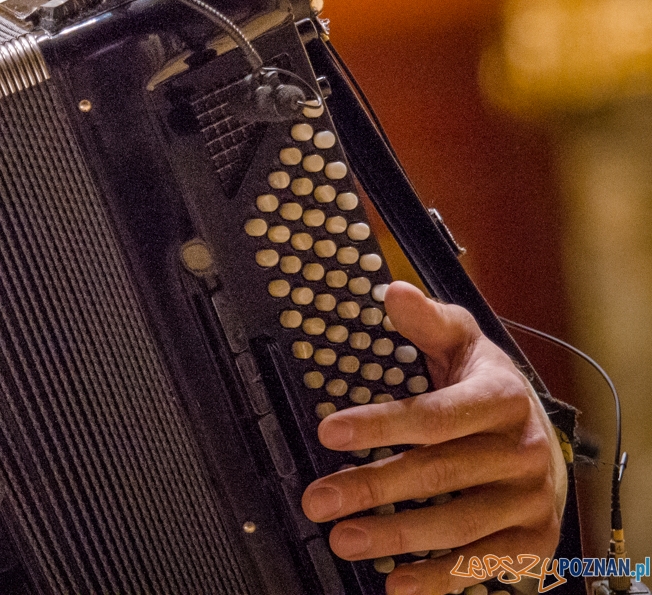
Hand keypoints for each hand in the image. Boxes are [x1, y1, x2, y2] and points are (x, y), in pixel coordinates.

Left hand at [301, 282, 566, 593]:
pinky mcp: (531, 539)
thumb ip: (426, 321)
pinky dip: (439, 578)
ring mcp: (528, 499)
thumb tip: (394, 293)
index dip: (380, 424)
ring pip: (456, 523)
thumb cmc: (486, 388)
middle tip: (318, 499)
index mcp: (500, 398)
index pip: (434, 415)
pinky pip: (483, 563)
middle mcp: (520, 451)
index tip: (329, 432)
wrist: (540, 435)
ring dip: (396, 536)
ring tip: (342, 540)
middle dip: (371, 488)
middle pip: (438, 473)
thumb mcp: (461, 343)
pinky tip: (398, 583)